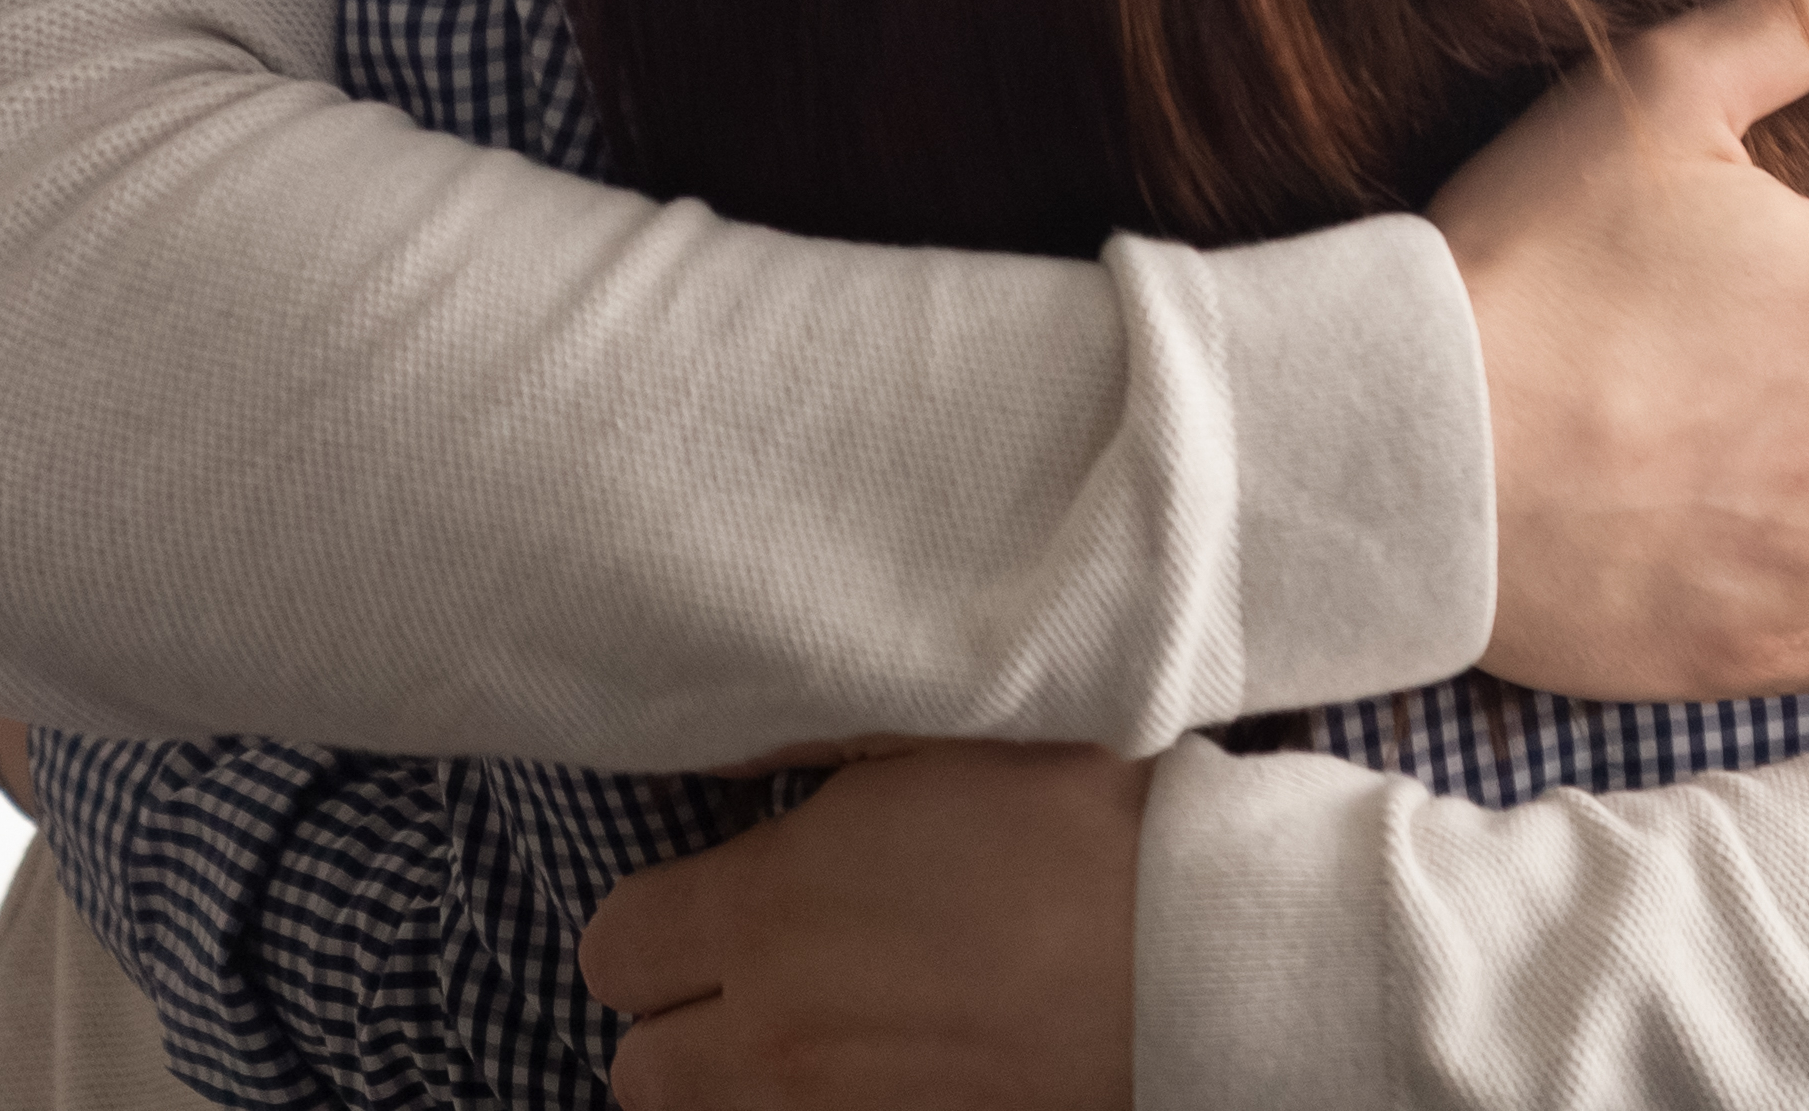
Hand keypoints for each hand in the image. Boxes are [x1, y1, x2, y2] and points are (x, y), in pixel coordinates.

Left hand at [583, 743, 1143, 1110]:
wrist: (1195, 952)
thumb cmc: (1076, 823)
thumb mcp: (937, 736)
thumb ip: (815, 749)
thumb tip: (727, 761)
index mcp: (765, 910)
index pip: (612, 948)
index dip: (652, 922)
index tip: (710, 897)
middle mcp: (774, 1035)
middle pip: (638, 1071)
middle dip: (679, 1021)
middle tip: (756, 971)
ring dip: (745, 1079)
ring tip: (826, 1025)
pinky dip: (827, 1110)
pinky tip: (891, 1065)